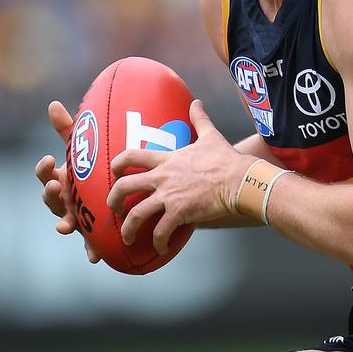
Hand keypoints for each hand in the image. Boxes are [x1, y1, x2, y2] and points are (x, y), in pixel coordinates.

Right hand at [35, 101, 100, 262]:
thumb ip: (68, 130)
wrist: (112, 194)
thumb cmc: (91, 170)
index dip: (44, 169)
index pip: (45, 175)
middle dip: (50, 194)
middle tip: (55, 187)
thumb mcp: (82, 150)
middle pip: (50, 200)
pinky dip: (91, 250)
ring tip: (65, 226)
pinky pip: (90, 244)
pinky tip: (94, 256)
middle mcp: (64, 200)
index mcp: (60, 180)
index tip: (50, 160)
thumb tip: (52, 104)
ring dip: (64, 223)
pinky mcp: (90, 233)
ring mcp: (75, 217)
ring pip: (65, 221)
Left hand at [107, 100, 254, 254]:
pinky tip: (160, 249)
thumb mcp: (210, 135)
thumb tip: (196, 102)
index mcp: (167, 160)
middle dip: (113, 200)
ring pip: (136, 214)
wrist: (240, 180)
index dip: (117, 163)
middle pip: (124, 186)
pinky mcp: (179, 213)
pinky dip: (158, 242)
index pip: (131, 156)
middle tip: (114, 209)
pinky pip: (161, 231)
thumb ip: (199, 119)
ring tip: (127, 238)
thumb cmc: (226, 160)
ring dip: (128, 228)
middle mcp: (162, 178)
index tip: (113, 172)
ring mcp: (169, 196)